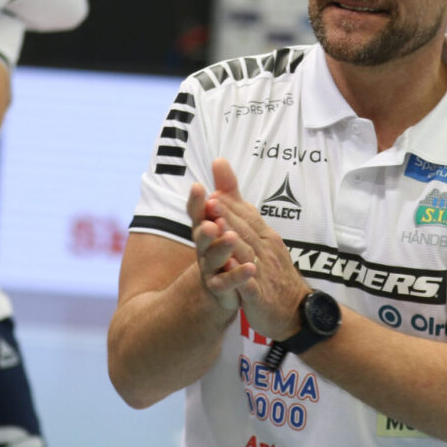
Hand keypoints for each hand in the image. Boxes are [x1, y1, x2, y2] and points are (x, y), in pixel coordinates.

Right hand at [187, 174, 256, 312]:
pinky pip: (228, 282)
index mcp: (205, 228)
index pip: (198, 213)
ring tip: (231, 239)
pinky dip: (237, 276)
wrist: (222, 286)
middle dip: (206, 227)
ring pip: (213, 259)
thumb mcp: (226, 215)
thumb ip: (225, 190)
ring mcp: (210, 268)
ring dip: (221, 248)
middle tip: (212, 219)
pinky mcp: (221, 287)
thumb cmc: (223, 245)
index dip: (196, 202)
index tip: (197, 187)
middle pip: (202, 236)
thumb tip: (219, 159)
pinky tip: (250, 269)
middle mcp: (204, 248)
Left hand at [206, 158, 309, 340]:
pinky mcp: (261, 296)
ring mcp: (264, 273)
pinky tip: (229, 270)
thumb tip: (226, 183)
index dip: (230, 204)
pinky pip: (250, 285)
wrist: (296, 310)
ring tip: (217, 228)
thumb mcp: (262, 239)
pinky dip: (241, 277)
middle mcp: (266, 251)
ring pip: (247, 254)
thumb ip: (242, 212)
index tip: (213, 191)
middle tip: (211, 201)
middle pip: (245, 231)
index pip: (248, 216)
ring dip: (232, 240)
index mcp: (265, 236)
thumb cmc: (273, 270)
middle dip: (228, 215)